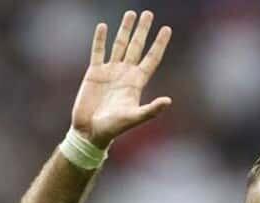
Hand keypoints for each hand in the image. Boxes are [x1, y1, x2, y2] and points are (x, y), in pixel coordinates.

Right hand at [71, 11, 171, 148]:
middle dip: (142, 30)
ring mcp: (110, 72)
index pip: (151, 58)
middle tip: (148, 13)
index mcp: (137, 83)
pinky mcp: (94, 73)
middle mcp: (125, 74)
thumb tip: (168, 101)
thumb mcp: (134, 118)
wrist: (90, 131)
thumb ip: (151, 110)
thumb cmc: (113, 128)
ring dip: (125, 30)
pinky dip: (100, 39)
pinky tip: (103, 26)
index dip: (159, 44)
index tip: (167, 29)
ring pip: (119, 45)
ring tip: (130, 14)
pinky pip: (98, 51)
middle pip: (137, 47)